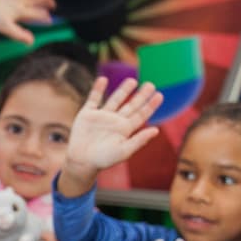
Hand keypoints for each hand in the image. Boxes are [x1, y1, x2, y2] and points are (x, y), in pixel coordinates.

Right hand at [60, 77, 163, 195]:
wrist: (81, 161)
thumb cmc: (103, 160)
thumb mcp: (124, 151)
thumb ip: (139, 140)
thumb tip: (157, 130)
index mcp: (125, 130)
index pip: (140, 115)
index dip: (150, 106)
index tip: (159, 95)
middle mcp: (115, 122)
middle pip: (131, 106)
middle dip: (141, 96)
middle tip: (151, 84)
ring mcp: (101, 117)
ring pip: (115, 100)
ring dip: (123, 90)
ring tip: (132, 80)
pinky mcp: (87, 114)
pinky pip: (93, 99)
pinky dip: (97, 89)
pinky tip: (103, 79)